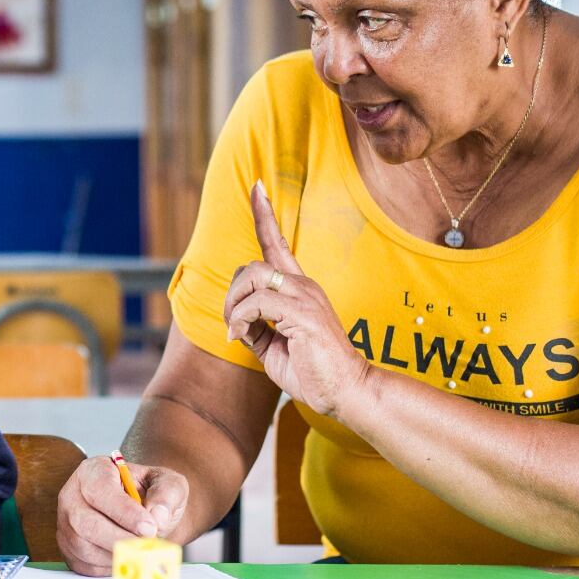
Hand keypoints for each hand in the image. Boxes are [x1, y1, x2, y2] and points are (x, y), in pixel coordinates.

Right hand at [55, 455, 188, 575]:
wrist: (146, 513)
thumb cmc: (151, 494)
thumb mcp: (168, 483)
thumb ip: (167, 494)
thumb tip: (157, 516)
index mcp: (93, 471)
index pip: (100, 491)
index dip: (124, 512)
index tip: (149, 527)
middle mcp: (73, 495)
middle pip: (85, 522)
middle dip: (120, 539)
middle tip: (146, 545)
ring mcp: (66, 523)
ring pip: (84, 547)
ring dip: (116, 554)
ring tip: (140, 548)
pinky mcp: (69, 548)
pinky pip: (85, 564)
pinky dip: (109, 566)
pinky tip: (126, 555)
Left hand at [223, 180, 374, 416]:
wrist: (346, 392)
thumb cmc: (313, 372)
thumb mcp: (274, 347)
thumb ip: (256, 329)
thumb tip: (235, 322)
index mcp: (300, 289)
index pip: (279, 243)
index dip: (265, 214)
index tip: (257, 186)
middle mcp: (304, 286)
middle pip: (252, 264)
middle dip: (231, 293)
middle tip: (231, 325)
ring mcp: (306, 297)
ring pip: (252, 276)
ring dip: (234, 305)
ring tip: (236, 330)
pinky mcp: (303, 313)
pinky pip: (258, 303)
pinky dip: (241, 319)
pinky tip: (241, 337)